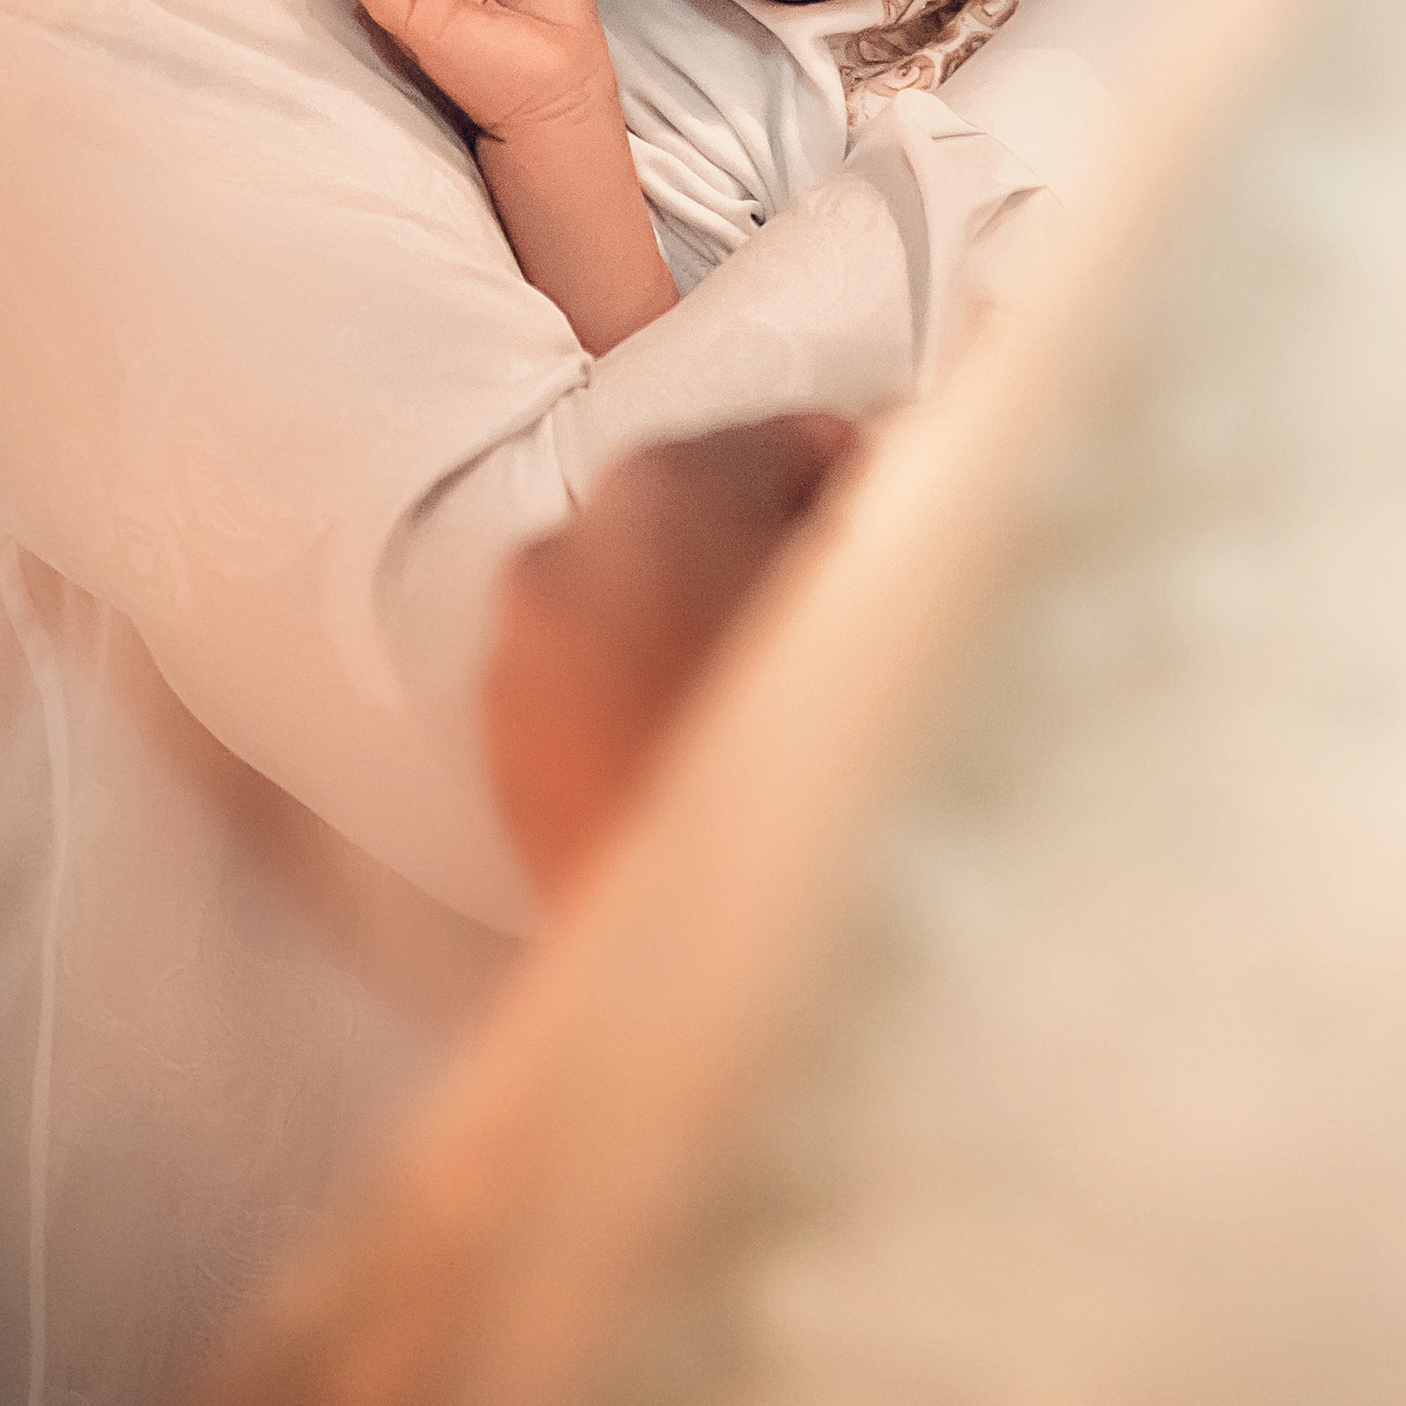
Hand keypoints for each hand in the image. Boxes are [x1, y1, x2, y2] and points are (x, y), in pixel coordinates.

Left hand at [483, 414, 860, 897]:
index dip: (867, 494)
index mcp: (666, 483)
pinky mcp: (501, 752)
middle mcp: (566, 549)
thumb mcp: (896, 594)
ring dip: (700, 625)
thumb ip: (902, 505)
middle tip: (843, 640)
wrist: (718, 964)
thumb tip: (905, 475)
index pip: (801, 442)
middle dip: (771, 556)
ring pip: (641, 599)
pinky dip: (641, 698)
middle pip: (708, 515)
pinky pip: (592, 683)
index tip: (898, 547)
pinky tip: (709, 760)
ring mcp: (521, 654)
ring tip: (773, 715)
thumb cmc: (817, 766)